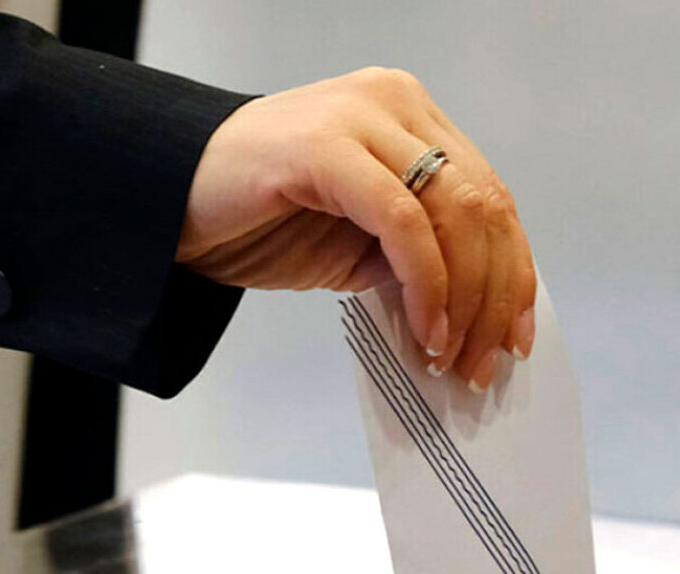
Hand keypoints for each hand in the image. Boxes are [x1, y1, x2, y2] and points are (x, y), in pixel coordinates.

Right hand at [179, 67, 537, 390]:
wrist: (164, 201)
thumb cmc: (257, 220)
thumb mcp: (357, 242)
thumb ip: (416, 255)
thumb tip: (476, 315)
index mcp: (410, 116)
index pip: (490, 196)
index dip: (513, 271)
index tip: (514, 337)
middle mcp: (395, 104)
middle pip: (484, 204)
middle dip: (494, 295)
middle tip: (483, 363)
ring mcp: (361, 117)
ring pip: (455, 211)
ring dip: (465, 299)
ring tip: (448, 358)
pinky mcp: (327, 145)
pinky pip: (402, 221)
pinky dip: (426, 284)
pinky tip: (423, 332)